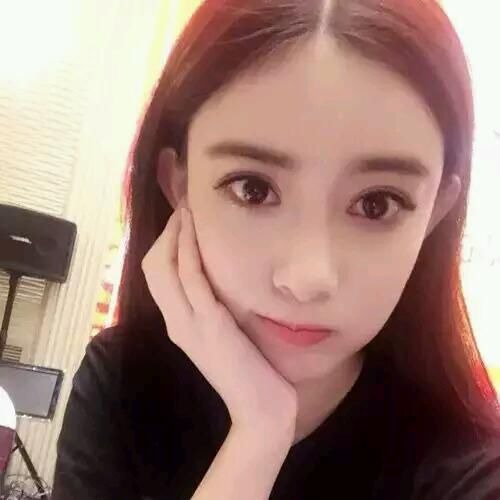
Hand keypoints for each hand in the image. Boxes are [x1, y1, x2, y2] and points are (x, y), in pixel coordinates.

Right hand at [141, 199, 297, 438]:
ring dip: (176, 234)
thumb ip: (213, 310)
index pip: (158, 274)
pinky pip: (192, 281)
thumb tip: (220, 281)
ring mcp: (189, 324)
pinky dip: (190, 252)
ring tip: (188, 210)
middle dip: (166, 232)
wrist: (259, 408)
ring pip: (166, 269)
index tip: (181, 219)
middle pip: (154, 266)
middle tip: (184, 207)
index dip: (165, 243)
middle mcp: (176, 321)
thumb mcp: (224, 335)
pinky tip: (196, 231)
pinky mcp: (210, 325)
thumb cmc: (248, 372)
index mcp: (178, 323)